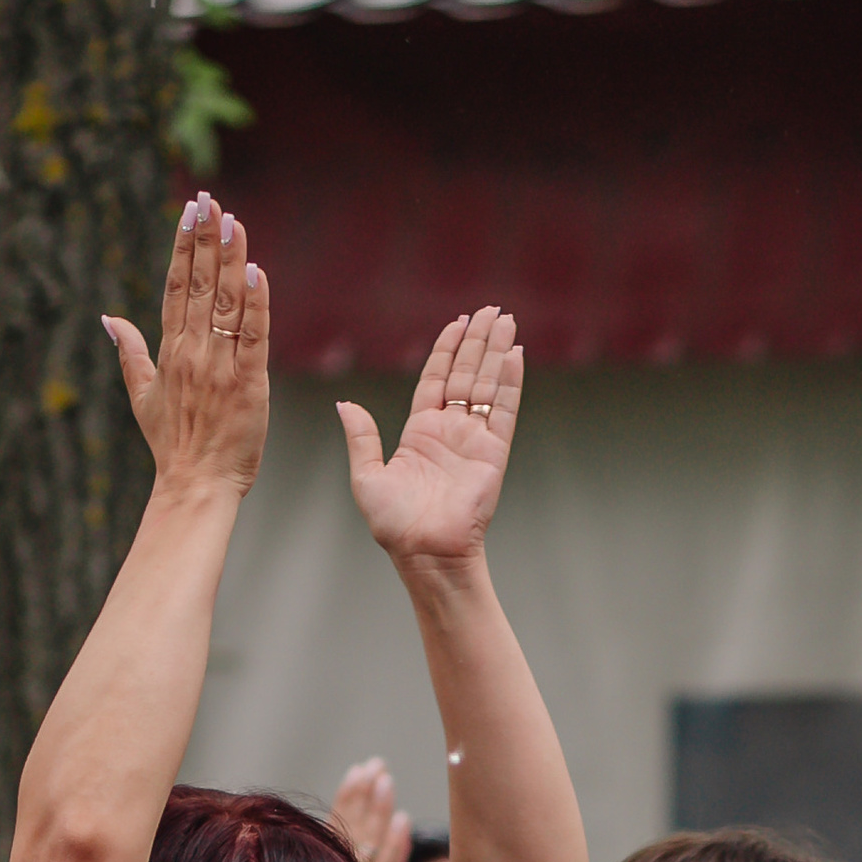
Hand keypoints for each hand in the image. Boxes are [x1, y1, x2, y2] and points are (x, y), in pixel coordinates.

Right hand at [102, 194, 268, 503]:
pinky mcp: (249, 384)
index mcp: (170, 352)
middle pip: (199, 285)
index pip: (176, 287)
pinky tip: (255, 271)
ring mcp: (220, 367)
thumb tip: (108, 318)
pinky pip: (253, 336)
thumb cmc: (173, 445)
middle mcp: (193, 353)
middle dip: (205, 239)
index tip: (189, 211)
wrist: (196, 486)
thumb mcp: (141, 397)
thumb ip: (129, 352)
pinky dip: (255, 304)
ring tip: (233, 220)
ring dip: (230, 259)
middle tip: (210, 199)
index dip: (183, 246)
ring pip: (226, 303)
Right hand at [329, 759, 410, 861]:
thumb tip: (384, 829)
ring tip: (386, 779)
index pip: (340, 835)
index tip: (358, 772)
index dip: (350, 802)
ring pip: (374, 851)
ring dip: (380, 814)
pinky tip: (404, 822)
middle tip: (374, 765)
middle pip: (358, 836)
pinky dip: (397, 849)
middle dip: (366, 799)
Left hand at [336, 305, 522, 569]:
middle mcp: (450, 431)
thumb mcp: (366, 476)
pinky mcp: (493, 453)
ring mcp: (474, 440)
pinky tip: (516, 355)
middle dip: (478, 340)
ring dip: (497, 351)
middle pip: (467, 373)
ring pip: (487, 384)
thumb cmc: (395, 524)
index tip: (459, 321)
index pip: (438, 378)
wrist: (425, 552)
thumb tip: (344, 404)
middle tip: (491, 310)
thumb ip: (361, 437)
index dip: (448, 349)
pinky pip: (504, 410)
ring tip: (506, 320)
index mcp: (421, 432)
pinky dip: (511, 382)